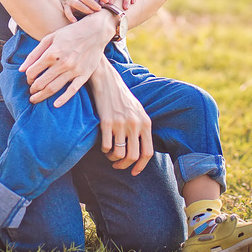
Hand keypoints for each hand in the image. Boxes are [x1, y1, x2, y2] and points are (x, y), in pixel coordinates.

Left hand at [20, 9, 115, 107]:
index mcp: (52, 53)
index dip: (28, 77)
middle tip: (31, 91)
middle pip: (41, 82)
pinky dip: (63, 99)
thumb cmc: (70, 33)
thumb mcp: (50, 38)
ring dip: (42, 96)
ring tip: (36, 99)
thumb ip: (35, 53)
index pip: (33, 71)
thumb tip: (21, 69)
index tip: (29, 78)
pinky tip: (55, 105)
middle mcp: (62, 63)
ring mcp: (74, 70)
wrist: (95, 31)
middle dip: (33, 89)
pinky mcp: (84, 75)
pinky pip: (72, 90)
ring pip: (54, 88)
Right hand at [49, 0, 108, 22]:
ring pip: (77, 4)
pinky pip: (67, 11)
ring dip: (84, 8)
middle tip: (100, 8)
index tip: (107, 0)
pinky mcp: (65, 6)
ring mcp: (71, 0)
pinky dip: (70, 16)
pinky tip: (74, 21)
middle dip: (93, 3)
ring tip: (91, 13)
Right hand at [89, 58, 153, 175]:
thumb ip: (142, 128)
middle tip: (118, 165)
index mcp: (145, 122)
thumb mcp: (138, 111)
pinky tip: (103, 146)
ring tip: (110, 154)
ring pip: (119, 154)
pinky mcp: (106, 122)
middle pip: (132, 156)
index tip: (134, 172)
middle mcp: (135, 124)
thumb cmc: (122, 97)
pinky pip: (106, 146)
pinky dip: (104, 150)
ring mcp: (120, 123)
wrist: (107, 80)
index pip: (147, 152)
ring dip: (113, 159)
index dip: (141, 166)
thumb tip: (142, 152)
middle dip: (125, 166)